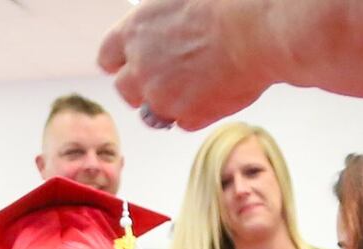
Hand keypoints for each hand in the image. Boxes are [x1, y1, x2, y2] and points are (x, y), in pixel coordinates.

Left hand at [97, 0, 278, 130]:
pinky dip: (197, 112)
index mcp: (134, 32)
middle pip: (125, 90)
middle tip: (168, 77)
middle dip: (142, 87)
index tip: (133, 63)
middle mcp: (140, 68)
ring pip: (153, 113)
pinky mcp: (188, 117)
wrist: (255, 29)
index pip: (107, 57)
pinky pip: (184, 122)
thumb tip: (157, 30)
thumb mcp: (177, 0)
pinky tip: (215, 91)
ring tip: (196, 84)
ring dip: (168, 104)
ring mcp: (162, 97)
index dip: (122, 62)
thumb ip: (156, 22)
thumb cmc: (224, 4)